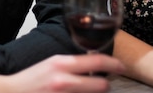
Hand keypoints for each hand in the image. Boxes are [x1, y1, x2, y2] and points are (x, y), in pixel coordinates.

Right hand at [0, 53, 124, 92]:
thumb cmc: (31, 80)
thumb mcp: (52, 64)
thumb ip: (72, 64)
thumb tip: (94, 65)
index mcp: (62, 64)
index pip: (98, 62)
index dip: (114, 64)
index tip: (121, 67)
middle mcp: (64, 80)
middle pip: (102, 86)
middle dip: (106, 86)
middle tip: (105, 85)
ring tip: (92, 91)